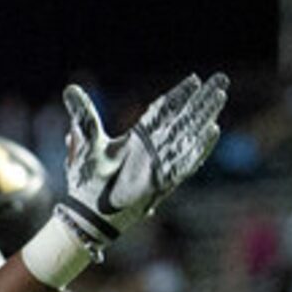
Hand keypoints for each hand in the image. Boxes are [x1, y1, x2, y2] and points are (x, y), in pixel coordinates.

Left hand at [52, 73, 229, 258]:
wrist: (88, 212)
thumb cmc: (88, 180)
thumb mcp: (87, 142)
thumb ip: (84, 115)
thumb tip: (70, 89)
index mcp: (139, 137)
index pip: (164, 110)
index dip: (179, 95)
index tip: (196, 79)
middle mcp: (153, 148)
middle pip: (183, 118)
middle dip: (202, 99)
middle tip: (221, 79)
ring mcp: (160, 163)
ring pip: (189, 134)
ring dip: (205, 115)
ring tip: (220, 96)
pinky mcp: (164, 180)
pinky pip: (186, 161)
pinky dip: (199, 146)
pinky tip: (213, 130)